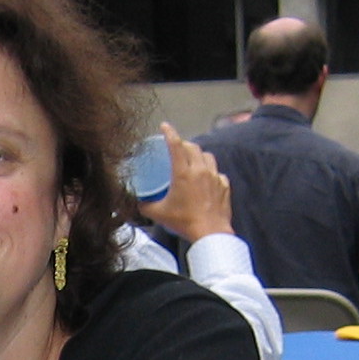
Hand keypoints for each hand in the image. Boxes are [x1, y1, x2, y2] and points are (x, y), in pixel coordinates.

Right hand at [137, 124, 233, 244]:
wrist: (210, 233)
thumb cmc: (185, 222)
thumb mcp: (158, 214)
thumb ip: (144, 206)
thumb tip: (134, 202)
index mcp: (183, 173)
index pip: (175, 145)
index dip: (169, 133)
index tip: (164, 126)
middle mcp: (200, 171)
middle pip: (192, 147)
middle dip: (183, 144)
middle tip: (176, 148)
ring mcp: (215, 177)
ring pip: (207, 156)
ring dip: (198, 155)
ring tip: (192, 160)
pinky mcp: (224, 186)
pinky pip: (218, 173)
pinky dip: (211, 172)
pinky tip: (206, 179)